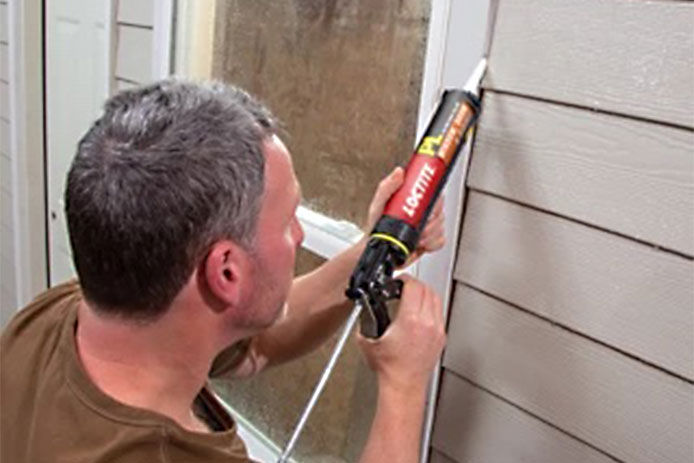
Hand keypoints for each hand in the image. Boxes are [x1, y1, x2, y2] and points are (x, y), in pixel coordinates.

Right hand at [357, 276, 445, 394]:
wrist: (403, 385)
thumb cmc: (389, 368)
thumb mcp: (367, 339)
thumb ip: (366, 319)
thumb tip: (366, 307)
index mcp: (411, 320)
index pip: (414, 286)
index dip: (404, 279)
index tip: (398, 281)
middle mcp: (428, 323)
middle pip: (427, 289)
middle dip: (414, 284)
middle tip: (403, 287)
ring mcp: (437, 330)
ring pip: (436, 299)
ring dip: (424, 293)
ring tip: (412, 296)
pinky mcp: (440, 337)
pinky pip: (439, 313)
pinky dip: (430, 307)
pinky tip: (419, 312)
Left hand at [365, 167, 445, 263]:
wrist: (378, 246)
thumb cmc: (377, 224)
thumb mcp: (378, 203)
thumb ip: (387, 187)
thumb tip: (399, 172)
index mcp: (415, 197)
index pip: (434, 190)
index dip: (434, 197)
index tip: (426, 205)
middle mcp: (424, 210)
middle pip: (439, 209)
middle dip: (429, 219)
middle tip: (416, 224)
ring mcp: (429, 225)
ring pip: (440, 226)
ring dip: (428, 232)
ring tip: (415, 234)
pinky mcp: (431, 240)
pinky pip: (440, 240)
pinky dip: (430, 243)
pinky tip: (419, 242)